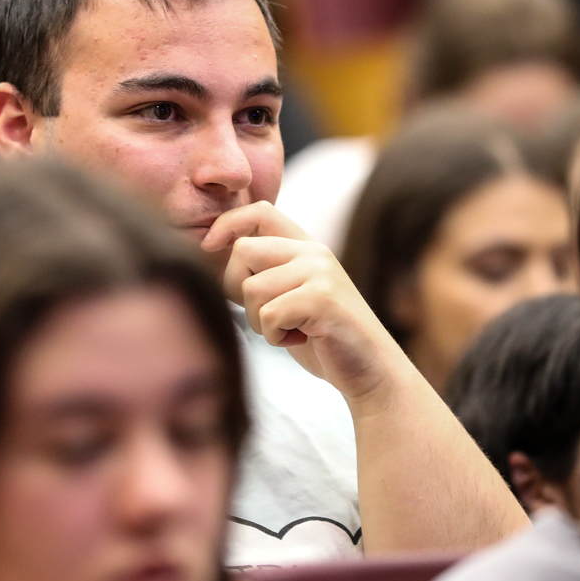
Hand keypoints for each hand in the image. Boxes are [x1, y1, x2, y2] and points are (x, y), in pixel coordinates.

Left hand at [202, 202, 405, 404]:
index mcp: (306, 247)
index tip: (208, 247)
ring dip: (259, 321)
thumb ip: (265, 273)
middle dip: (237, 289)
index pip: (259, 211)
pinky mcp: (322, 298)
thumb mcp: (292, 296)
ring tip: (289, 330)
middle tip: (266, 316)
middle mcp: (314, 252)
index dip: (227, 224)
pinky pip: (268, 314)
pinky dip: (274, 336)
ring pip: (252, 288)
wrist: (371, 369)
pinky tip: (299, 340)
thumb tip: (211, 256)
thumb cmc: (323, 338)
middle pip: (243, 251)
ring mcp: (320, 272)